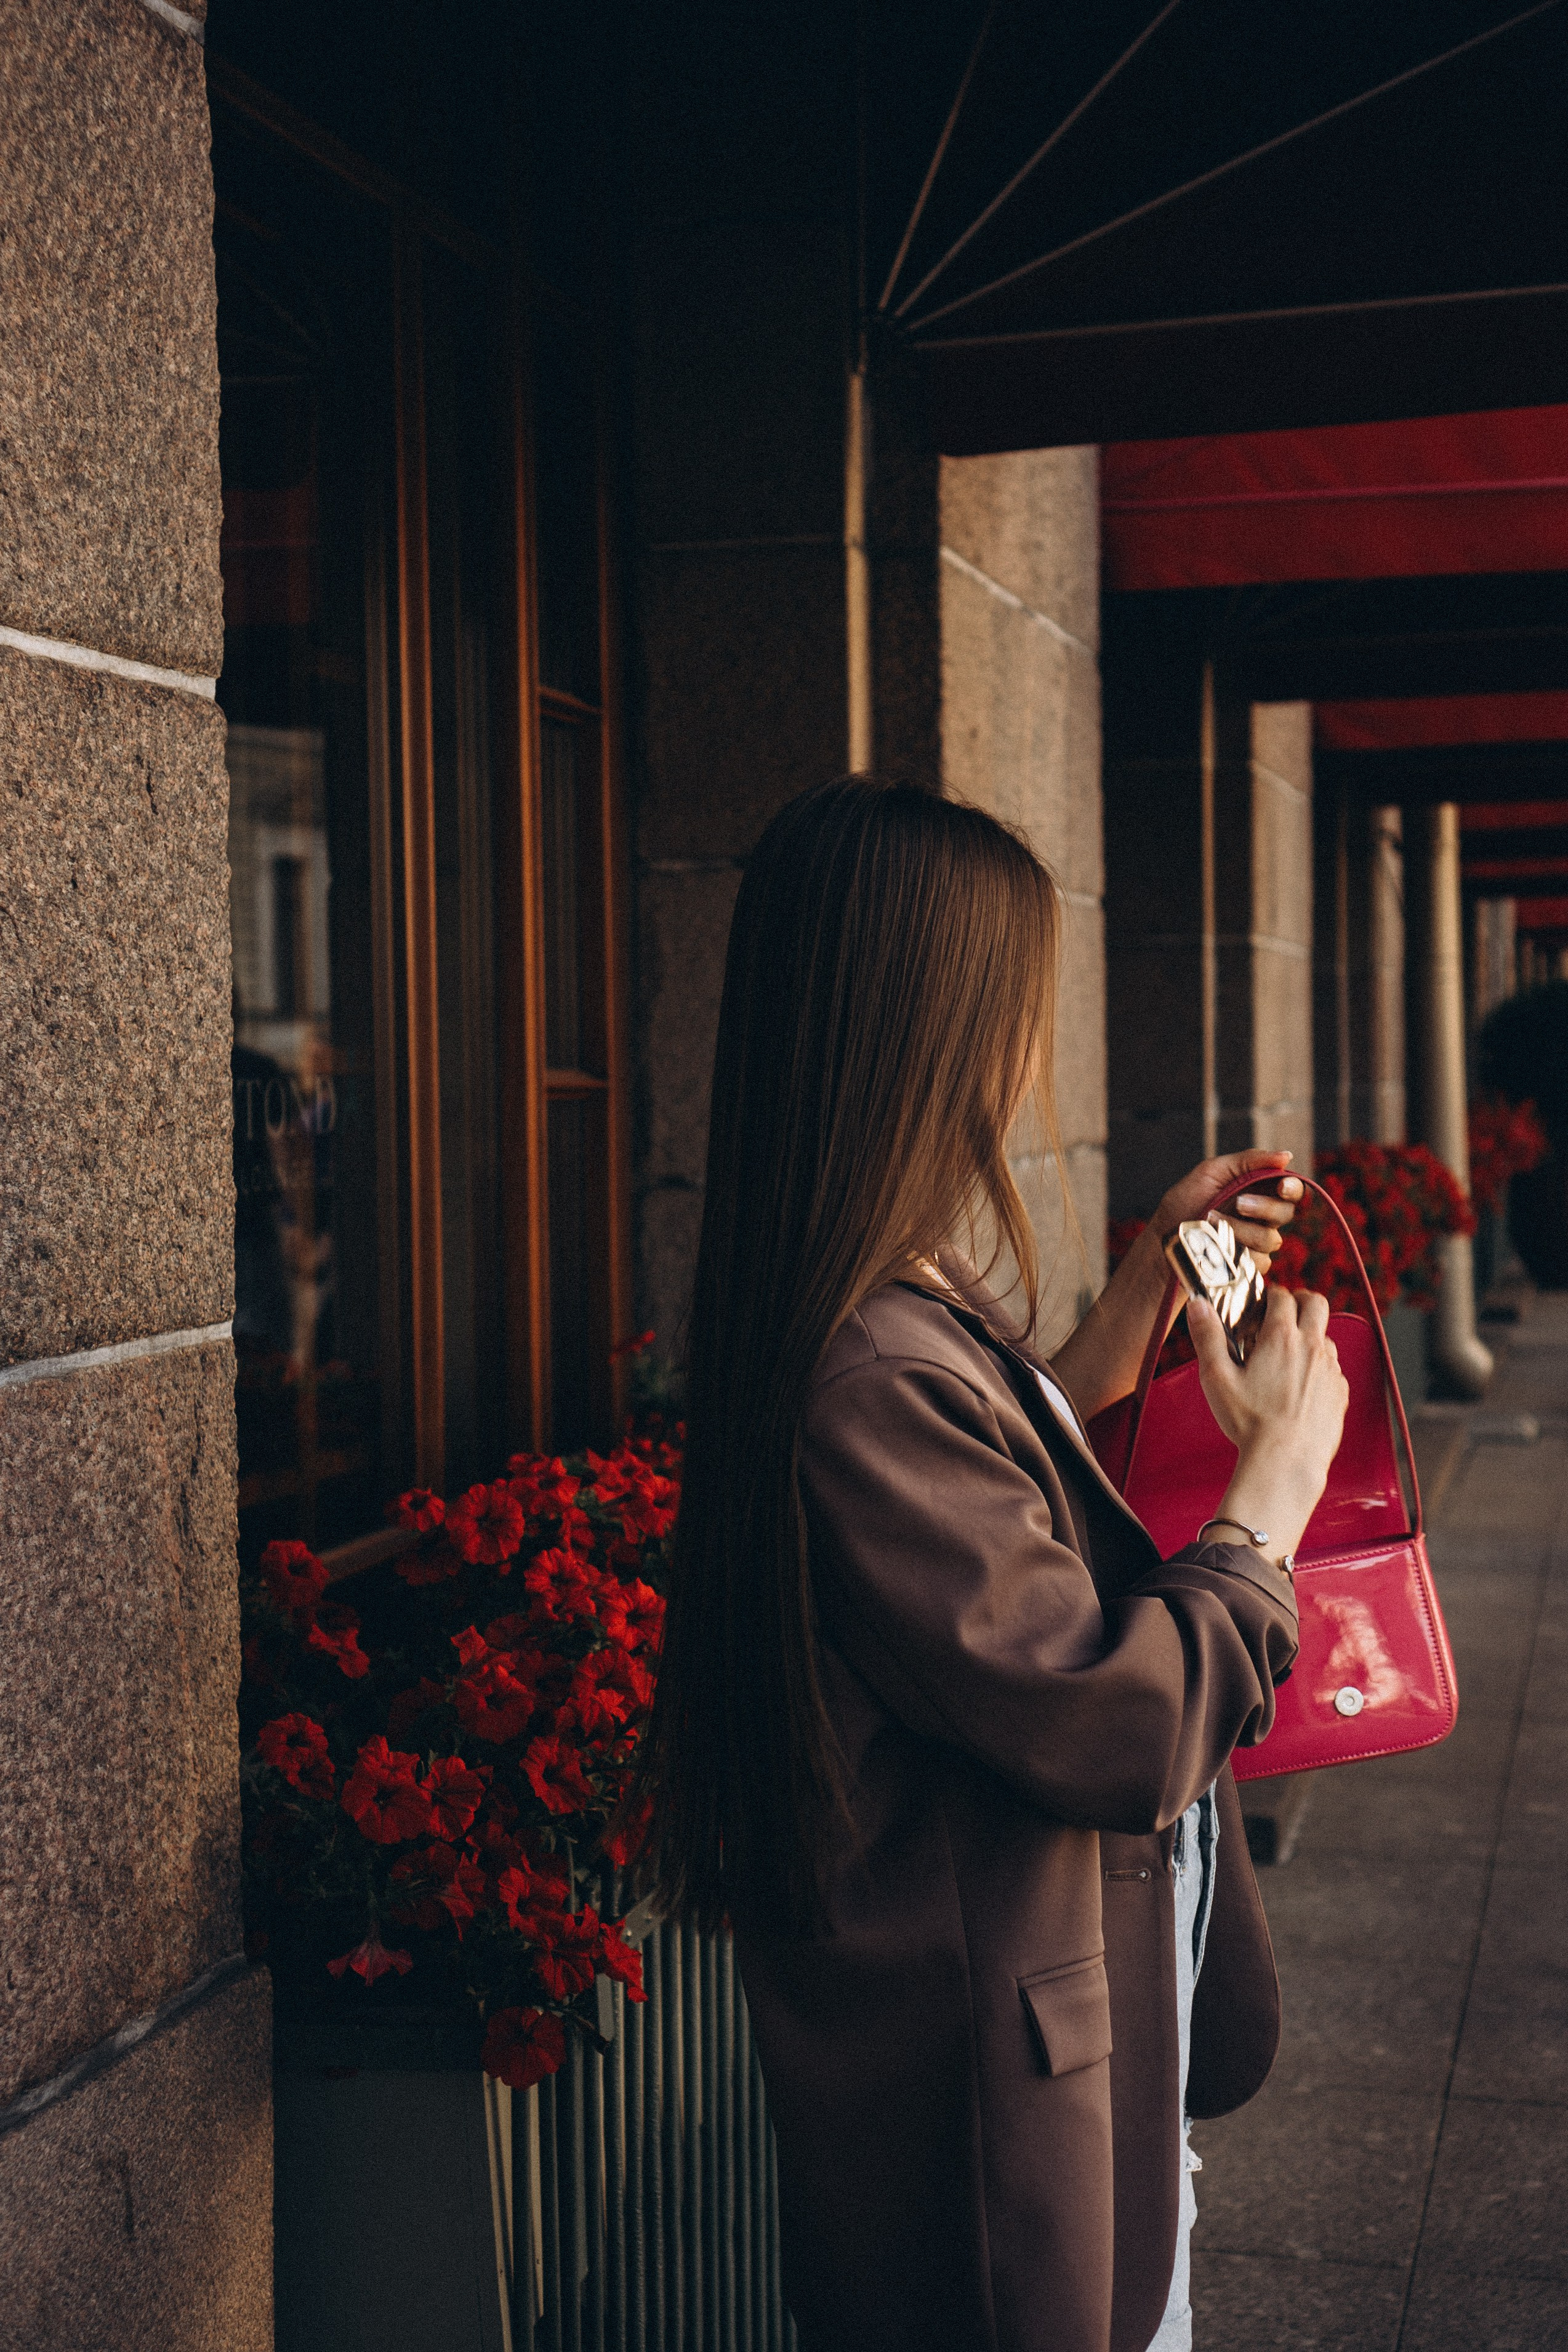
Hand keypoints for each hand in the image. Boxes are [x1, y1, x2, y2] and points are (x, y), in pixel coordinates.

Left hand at [1155, 1148, 1302, 1277]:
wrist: (1162, 1239)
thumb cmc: (1184, 1203)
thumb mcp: (1210, 1173)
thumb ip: (1248, 1161)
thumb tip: (1286, 1155)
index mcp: (1257, 1191)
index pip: (1291, 1190)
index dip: (1293, 1187)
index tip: (1281, 1186)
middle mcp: (1262, 1217)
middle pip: (1286, 1213)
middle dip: (1264, 1208)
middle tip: (1238, 1204)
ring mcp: (1255, 1244)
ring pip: (1271, 1240)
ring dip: (1240, 1230)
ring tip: (1210, 1222)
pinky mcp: (1247, 1267)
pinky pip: (1258, 1262)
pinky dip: (1235, 1252)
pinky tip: (1214, 1246)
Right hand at [1188, 1286, 1349, 1561]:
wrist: (1286, 1461)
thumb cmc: (1251, 1423)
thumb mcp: (1217, 1377)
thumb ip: (1207, 1336)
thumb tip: (1198, 1306)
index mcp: (1281, 1337)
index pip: (1283, 1297)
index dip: (1271, 1294)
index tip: (1263, 1300)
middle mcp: (1311, 1347)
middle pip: (1316, 1304)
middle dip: (1302, 1299)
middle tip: (1287, 1308)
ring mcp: (1330, 1370)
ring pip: (1326, 1337)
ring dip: (1310, 1335)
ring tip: (1289, 1353)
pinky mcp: (1339, 1394)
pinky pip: (1333, 1369)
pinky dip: (1319, 1367)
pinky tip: (1301, 1385)